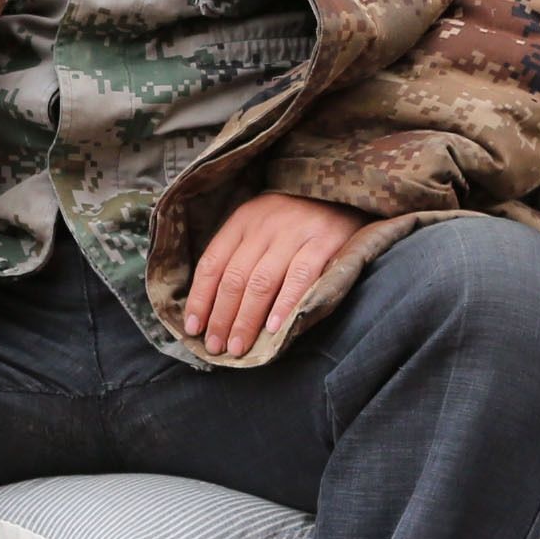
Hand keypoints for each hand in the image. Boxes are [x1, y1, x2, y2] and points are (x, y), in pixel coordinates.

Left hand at [179, 192, 370, 359]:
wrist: (347, 191)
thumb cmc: (298, 217)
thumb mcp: (263, 224)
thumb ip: (241, 254)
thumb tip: (215, 305)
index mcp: (243, 220)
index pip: (212, 263)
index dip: (200, 299)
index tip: (193, 328)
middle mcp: (264, 225)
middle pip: (234, 278)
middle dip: (221, 317)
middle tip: (216, 347)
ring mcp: (294, 233)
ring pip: (261, 282)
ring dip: (247, 319)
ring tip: (239, 347)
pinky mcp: (324, 242)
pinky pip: (300, 278)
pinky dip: (285, 305)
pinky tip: (274, 329)